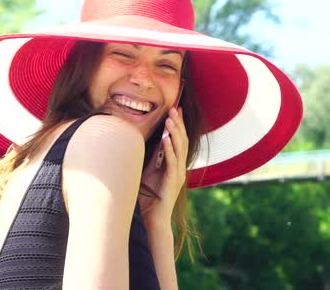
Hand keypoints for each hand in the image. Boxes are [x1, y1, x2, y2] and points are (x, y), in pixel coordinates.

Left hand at [139, 107, 188, 224]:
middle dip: (178, 124)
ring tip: (170, 120)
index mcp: (175, 165)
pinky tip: (166, 139)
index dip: (178, 125)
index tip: (175, 109)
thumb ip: (152, 158)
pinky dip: (169, 150)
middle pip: (182, 142)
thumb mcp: (148, 172)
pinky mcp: (172, 182)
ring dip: (175, 133)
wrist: (153, 219)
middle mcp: (179, 169)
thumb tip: (147, 141)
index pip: (179, 141)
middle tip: (174, 109)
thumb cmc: (149, 197)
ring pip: (179, 150)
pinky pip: (172, 163)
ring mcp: (177, 175)